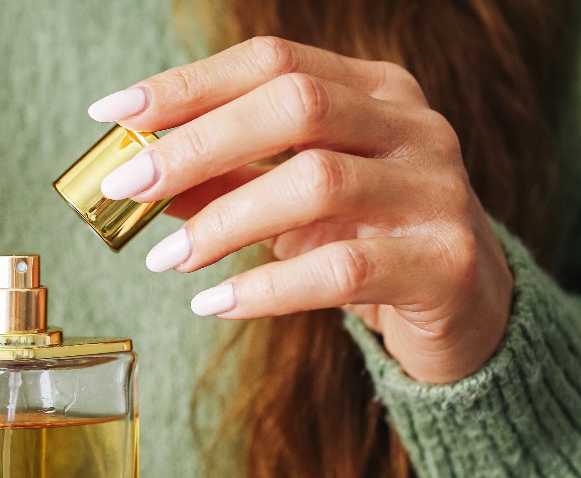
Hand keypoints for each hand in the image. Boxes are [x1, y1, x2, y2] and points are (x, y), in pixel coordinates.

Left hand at [89, 36, 512, 383]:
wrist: (469, 313)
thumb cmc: (370, 243)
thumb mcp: (295, 205)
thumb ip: (227, 182)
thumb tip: (139, 174)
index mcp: (373, 93)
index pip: (272, 61)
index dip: (187, 84)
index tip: (111, 114)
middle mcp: (412, 127)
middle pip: (294, 106)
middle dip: (197, 143)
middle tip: (127, 185)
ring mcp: (435, 191)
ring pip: (318, 182)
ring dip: (224, 220)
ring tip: (166, 258)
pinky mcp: (443, 263)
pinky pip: (343, 271)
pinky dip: (267, 288)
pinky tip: (215, 303)